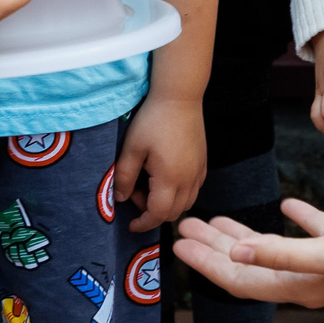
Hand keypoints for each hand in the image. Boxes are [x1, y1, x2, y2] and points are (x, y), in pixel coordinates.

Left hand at [115, 93, 206, 231]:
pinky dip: (179, 194)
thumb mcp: (132, 148)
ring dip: (167, 204)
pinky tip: (165, 177)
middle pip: (174, 213)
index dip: (143, 224)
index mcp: (170, 180)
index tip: (131, 225)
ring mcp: (198, 172)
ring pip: (186, 203)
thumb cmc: (153, 120)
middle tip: (136, 192)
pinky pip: (193, 190)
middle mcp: (189, 180)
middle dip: (153, 212)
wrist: (179, 97)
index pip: (158, 214)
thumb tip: (120, 198)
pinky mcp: (202, 163)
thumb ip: (124, 176)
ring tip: (149, 184)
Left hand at [173, 198, 323, 307]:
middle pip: (252, 267)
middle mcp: (312, 280)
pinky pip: (315, 233)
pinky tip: (287, 205)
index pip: (242, 279)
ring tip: (220, 219)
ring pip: (277, 251)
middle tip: (187, 226)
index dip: (207, 264)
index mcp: (302, 286)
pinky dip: (296, 220)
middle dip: (216, 249)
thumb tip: (237, 257)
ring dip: (246, 236)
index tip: (177, 245)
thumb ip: (284, 255)